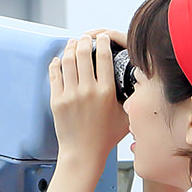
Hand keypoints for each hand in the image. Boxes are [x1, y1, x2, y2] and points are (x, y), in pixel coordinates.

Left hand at [47, 32, 129, 167]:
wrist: (83, 154)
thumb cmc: (105, 138)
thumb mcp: (125, 116)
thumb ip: (130, 97)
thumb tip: (136, 81)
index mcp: (106, 92)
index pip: (104, 56)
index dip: (102, 42)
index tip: (102, 37)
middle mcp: (87, 91)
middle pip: (83, 53)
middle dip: (84, 40)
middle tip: (86, 37)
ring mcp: (70, 95)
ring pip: (67, 61)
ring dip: (70, 48)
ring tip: (73, 43)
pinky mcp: (56, 101)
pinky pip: (54, 75)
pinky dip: (56, 63)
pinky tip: (59, 59)